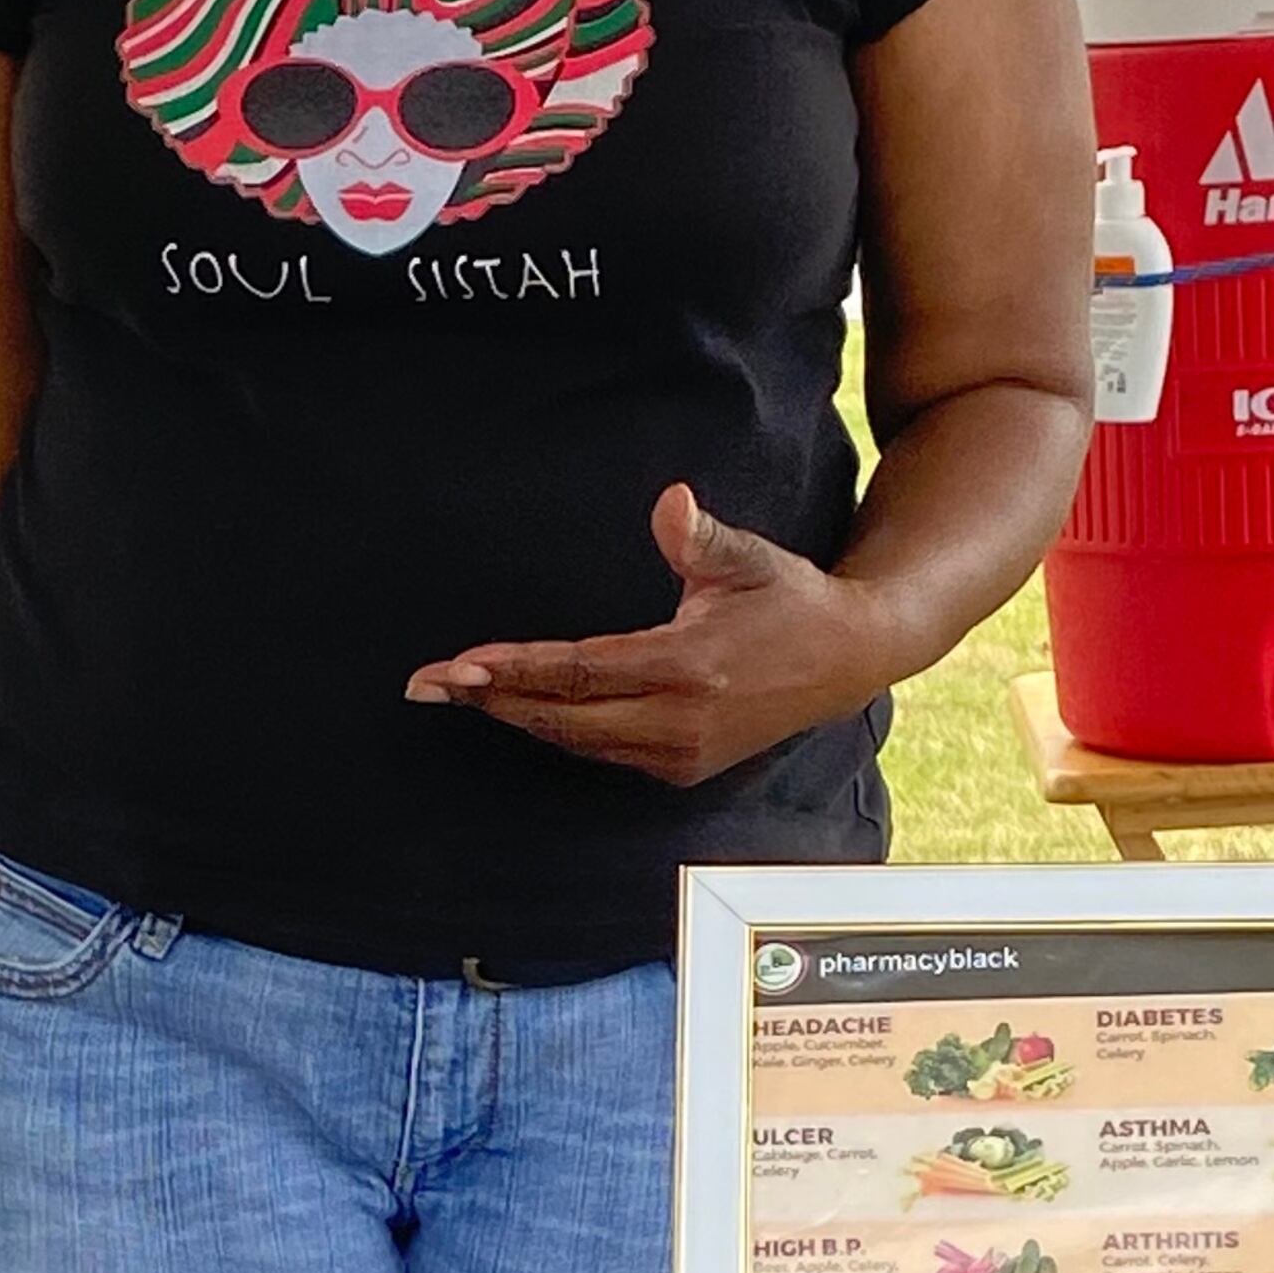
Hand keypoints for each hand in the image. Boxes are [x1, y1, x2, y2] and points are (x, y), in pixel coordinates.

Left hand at [404, 484, 877, 783]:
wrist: (848, 660)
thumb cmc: (788, 597)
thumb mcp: (750, 557)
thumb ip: (701, 536)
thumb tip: (669, 501)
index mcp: (690, 667)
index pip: (582, 671)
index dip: (517, 670)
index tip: (462, 665)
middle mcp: (680, 722)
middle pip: (563, 717)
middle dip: (492, 700)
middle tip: (426, 683)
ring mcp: (680, 754)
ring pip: (577, 741)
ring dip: (516, 717)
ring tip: (456, 693)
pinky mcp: (682, 770)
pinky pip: (601, 752)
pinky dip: (556, 731)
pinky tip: (517, 709)